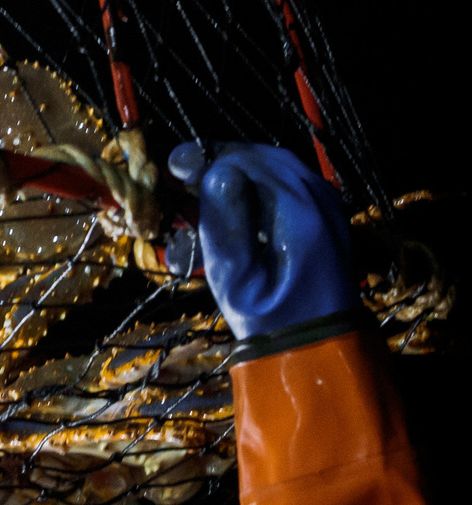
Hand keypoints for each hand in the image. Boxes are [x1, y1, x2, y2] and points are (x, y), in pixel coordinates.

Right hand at [168, 140, 359, 351]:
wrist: (317, 346)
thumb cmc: (268, 318)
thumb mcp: (236, 279)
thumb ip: (226, 223)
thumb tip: (217, 173)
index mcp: (299, 214)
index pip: (247, 163)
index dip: (207, 157)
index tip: (175, 165)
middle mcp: (320, 202)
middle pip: (265, 158)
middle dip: (222, 158)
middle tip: (185, 170)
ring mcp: (329, 209)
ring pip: (280, 167)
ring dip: (240, 169)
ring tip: (206, 184)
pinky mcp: (328, 219)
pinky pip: (292, 182)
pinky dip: (261, 181)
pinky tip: (237, 200)